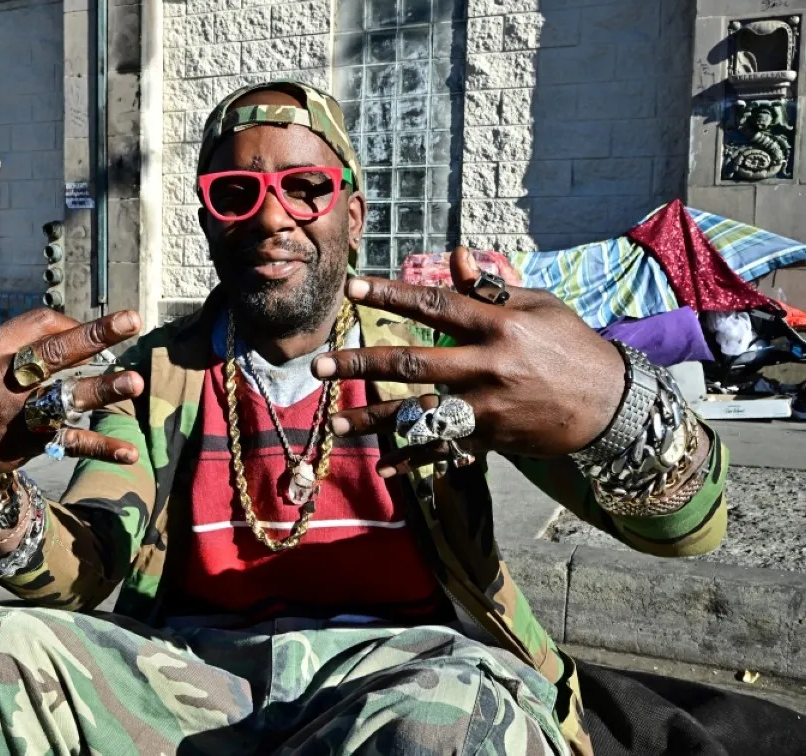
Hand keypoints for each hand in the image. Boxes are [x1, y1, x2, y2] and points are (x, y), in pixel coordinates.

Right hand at [0, 308, 145, 475]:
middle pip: (53, 352)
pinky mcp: (31, 444)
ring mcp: (17, 414)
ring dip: (102, 389)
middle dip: (94, 336)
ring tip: (135, 382)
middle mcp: (2, 380)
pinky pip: (71, 443)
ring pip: (65, 398)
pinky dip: (102, 448)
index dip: (73, 324)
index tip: (95, 332)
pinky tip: (130, 452)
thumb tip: (79, 334)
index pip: (40, 324)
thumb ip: (24, 343)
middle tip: (133, 321)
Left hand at [313, 247, 624, 475]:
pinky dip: (412, 461)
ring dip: (374, 420)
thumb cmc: (570, 345)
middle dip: (361, 364)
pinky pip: (443, 449)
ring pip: (419, 413)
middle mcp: (488, 367)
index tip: (352, 289)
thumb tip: (454, 258)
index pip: (434, 305)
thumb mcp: (538, 307)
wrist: (612, 404)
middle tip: (319, 366)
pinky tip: (380, 467)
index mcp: (498, 326)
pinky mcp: (491, 437)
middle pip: (413, 364)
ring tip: (334, 421)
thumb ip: (489, 289)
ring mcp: (488, 407)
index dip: (390, 295)